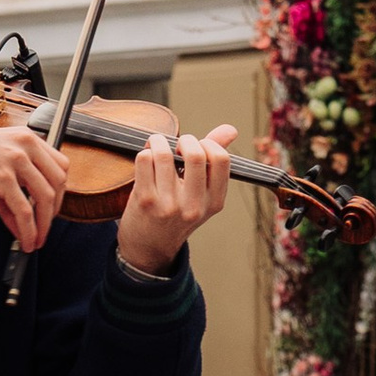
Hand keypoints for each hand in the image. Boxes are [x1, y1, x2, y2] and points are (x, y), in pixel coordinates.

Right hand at [0, 122, 67, 251]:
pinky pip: (23, 209)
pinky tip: (25, 239)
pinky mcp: (1, 176)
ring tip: (36, 240)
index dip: (60, 191)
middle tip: (45, 228)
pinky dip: (28, 229)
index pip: (60, 165)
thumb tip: (23, 225)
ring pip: (45, 198)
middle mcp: (25, 145)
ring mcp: (15, 159)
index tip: (52, 207)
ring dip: (43, 225)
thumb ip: (12, 196)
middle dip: (54, 211)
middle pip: (58, 182)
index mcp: (27, 138)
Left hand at [116, 125, 235, 273]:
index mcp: (215, 202)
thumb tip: (231, 129)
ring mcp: (169, 205)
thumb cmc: (176, 214)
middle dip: (184, 140)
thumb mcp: (202, 194)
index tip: (197, 147)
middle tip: (177, 145)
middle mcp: (195, 206)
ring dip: (158, 142)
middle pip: (195, 153)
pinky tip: (146, 160)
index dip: (208, 143)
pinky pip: (144, 160)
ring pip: (164, 154)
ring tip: (157, 146)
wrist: (148, 247)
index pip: (221, 159)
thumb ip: (214, 160)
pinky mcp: (145, 201)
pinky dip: (144, 152)